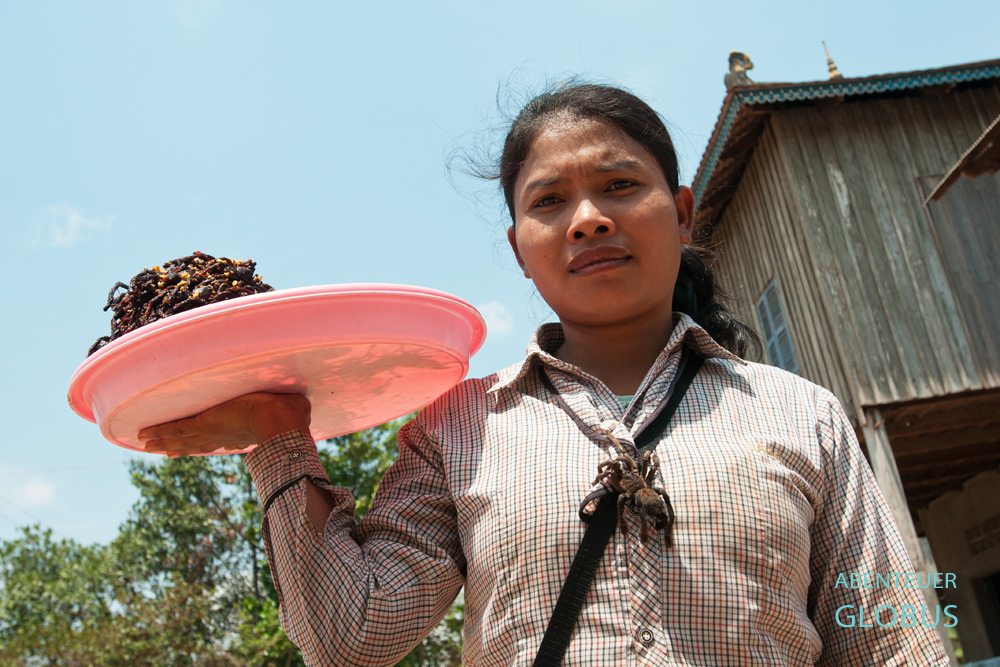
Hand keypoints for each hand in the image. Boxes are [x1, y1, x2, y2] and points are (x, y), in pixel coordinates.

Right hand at [137, 393, 311, 457]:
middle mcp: (225, 436)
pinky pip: (176, 428)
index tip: (202, 446)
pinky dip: (159, 431)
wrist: (281, 423)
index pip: (222, 440)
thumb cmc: (292, 416)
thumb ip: (294, 409)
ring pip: (181, 437)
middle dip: (179, 446)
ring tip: (145, 445)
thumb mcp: (293, 411)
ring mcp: (212, 432)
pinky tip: (142, 434)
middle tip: (164, 451)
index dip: (210, 443)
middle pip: (196, 443)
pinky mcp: (204, 424)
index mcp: (244, 434)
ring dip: (162, 441)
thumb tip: (304, 405)